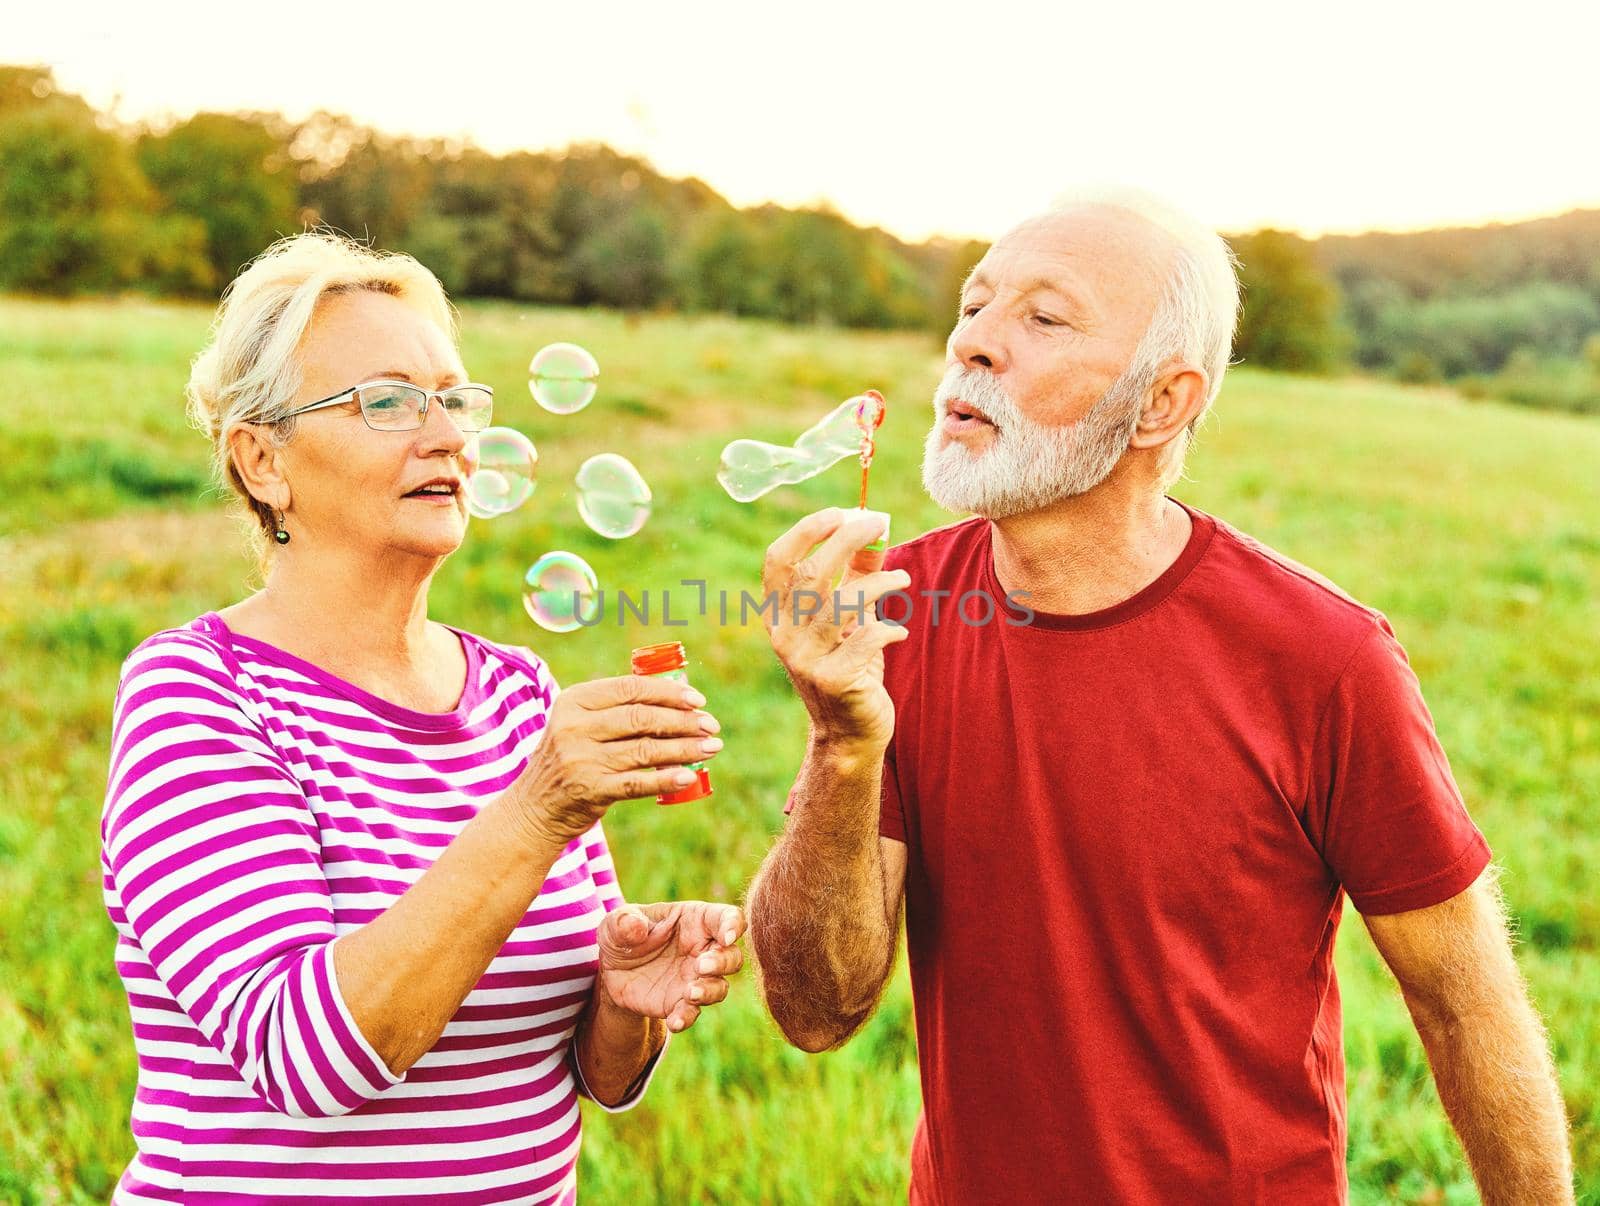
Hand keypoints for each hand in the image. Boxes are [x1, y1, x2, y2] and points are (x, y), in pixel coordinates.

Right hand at [514, 675, 722, 848]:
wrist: (536, 807)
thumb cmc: (571, 758)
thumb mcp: (580, 724)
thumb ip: (617, 709)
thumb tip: (679, 701)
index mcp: (574, 701)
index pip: (630, 689)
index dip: (668, 693)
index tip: (698, 700)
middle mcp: (574, 727)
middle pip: (641, 718)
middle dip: (683, 721)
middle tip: (711, 725)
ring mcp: (582, 760)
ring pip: (646, 750)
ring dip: (685, 748)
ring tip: (712, 747)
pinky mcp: (591, 790)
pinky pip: (638, 783)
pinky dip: (666, 779)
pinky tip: (690, 776)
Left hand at [596, 902, 745, 1032]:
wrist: (612, 971)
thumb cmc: (623, 934)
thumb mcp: (616, 923)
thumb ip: (624, 921)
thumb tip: (635, 926)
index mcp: (695, 920)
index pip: (727, 917)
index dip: (734, 925)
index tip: (727, 936)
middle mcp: (703, 950)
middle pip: (732, 957)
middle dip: (723, 962)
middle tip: (701, 966)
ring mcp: (695, 979)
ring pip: (719, 988)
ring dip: (709, 992)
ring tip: (690, 994)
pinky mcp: (681, 1003)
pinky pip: (692, 1013)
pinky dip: (686, 1018)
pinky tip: (674, 1021)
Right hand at [762, 508, 910, 750]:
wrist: (849, 734)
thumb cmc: (850, 666)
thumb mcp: (847, 617)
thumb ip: (856, 573)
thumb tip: (877, 528)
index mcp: (778, 615)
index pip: (778, 561)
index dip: (806, 531)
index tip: (841, 512)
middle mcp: (784, 636)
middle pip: (812, 574)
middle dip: (848, 540)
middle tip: (880, 524)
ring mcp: (806, 660)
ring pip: (842, 603)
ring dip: (879, 583)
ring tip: (902, 579)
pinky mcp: (834, 681)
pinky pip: (866, 638)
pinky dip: (889, 628)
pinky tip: (899, 632)